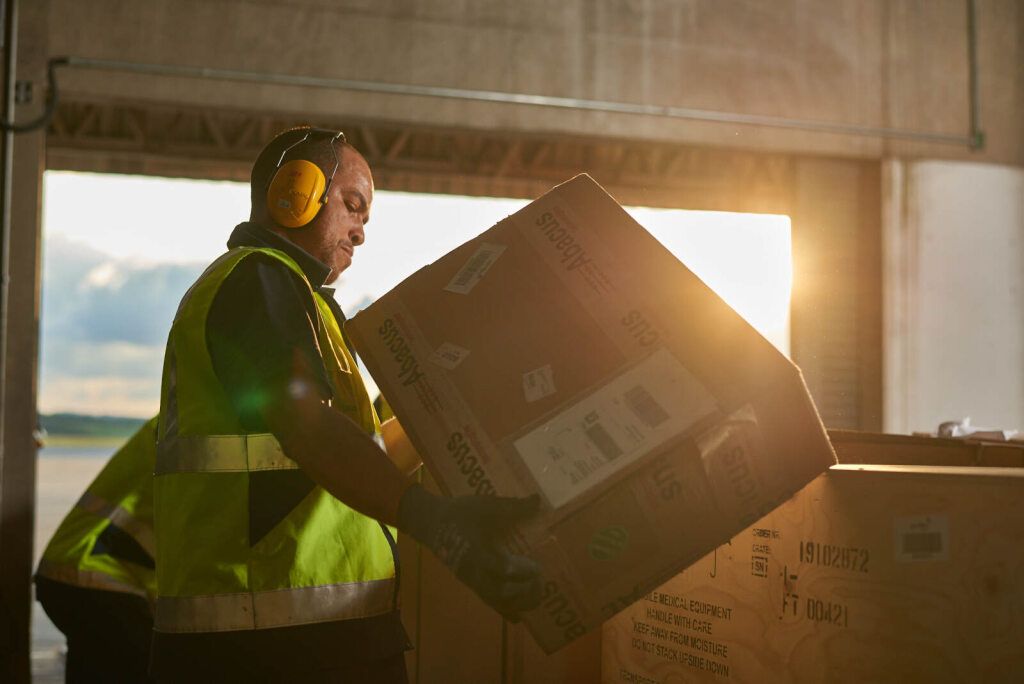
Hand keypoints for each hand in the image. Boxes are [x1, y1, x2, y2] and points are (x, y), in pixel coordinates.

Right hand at [398, 484, 542, 619]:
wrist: (433, 523)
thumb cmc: (460, 513)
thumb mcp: (486, 505)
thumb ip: (512, 507)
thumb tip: (538, 501)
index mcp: (477, 551)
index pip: (500, 568)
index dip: (520, 572)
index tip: (537, 567)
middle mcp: (474, 571)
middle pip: (500, 592)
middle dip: (524, 591)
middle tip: (540, 581)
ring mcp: (472, 580)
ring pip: (496, 601)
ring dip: (518, 603)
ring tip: (538, 595)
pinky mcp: (472, 584)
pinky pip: (489, 602)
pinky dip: (504, 611)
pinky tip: (519, 617)